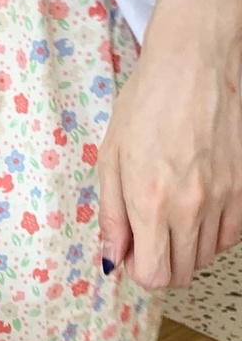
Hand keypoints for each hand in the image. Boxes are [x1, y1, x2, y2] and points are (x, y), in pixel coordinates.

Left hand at [97, 36, 241, 289]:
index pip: (155, 274)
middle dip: (160, 265)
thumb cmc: (145, 106)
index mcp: (151, 202)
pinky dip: (212, 234)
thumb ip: (112, 216)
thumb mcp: (110, 160)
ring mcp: (224, 198)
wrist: (194, 66)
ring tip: (168, 217)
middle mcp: (191, 207)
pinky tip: (195, 210)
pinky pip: (232, 234)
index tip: (130, 253)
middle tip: (145, 238)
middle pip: (181, 273)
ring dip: (186, 249)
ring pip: (207, 256)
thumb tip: (112, 258)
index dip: (138, 271)